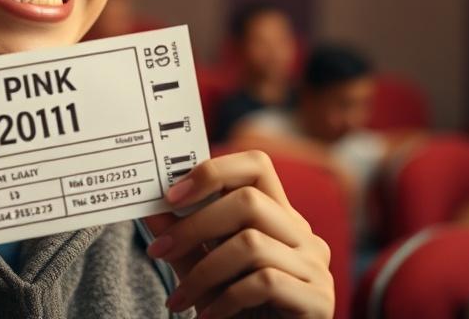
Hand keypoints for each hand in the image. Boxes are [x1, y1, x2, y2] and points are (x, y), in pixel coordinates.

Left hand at [141, 150, 333, 317]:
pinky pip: (265, 282)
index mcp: (279, 217)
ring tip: (179, 298)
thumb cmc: (236, 313)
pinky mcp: (318, 299)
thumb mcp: (203, 271)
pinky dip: (226, 299)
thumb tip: (150, 208)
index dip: (213, 171)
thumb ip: (184, 240)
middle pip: (249, 201)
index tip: (170, 197)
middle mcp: (303, 235)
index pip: (256, 165)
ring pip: (252, 244)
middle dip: (195, 226)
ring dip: (204, 272)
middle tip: (158, 250)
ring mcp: (315, 266)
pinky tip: (208, 316)